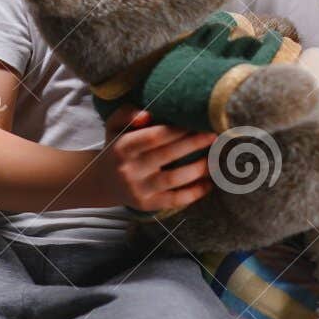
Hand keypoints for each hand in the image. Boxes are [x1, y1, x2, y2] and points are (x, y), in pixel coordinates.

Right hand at [90, 106, 216, 211]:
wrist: (103, 181)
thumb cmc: (117, 147)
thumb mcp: (115, 126)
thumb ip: (127, 113)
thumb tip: (147, 115)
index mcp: (124, 147)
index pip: (155, 136)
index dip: (179, 129)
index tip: (198, 122)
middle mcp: (129, 169)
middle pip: (168, 155)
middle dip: (194, 144)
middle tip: (214, 136)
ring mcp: (138, 189)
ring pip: (174, 179)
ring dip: (198, 169)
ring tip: (214, 159)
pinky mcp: (146, 205)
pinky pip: (174, 200)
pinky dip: (194, 193)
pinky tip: (208, 184)